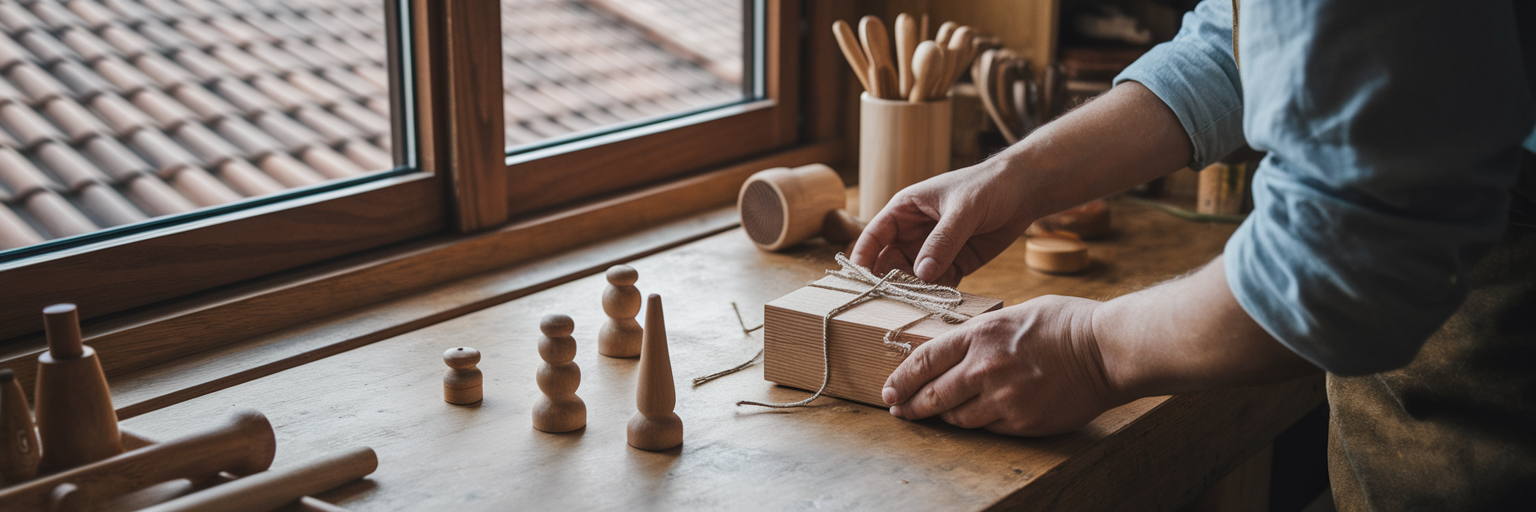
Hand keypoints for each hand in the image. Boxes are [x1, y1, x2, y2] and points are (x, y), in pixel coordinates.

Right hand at [850, 164, 1034, 285]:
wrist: (1025, 190)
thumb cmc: (988, 186)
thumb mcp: (963, 210)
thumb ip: (943, 241)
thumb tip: (921, 274)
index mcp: (905, 209)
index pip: (874, 236)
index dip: (863, 257)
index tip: (859, 281)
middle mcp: (914, 232)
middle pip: (890, 262)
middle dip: (889, 281)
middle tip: (891, 302)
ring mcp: (933, 250)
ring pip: (913, 277)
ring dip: (914, 291)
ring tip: (917, 305)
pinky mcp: (955, 263)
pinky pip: (939, 284)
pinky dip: (938, 295)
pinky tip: (941, 303)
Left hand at [882, 295, 1123, 435]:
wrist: (1107, 350)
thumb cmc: (1066, 324)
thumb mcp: (1013, 314)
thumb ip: (980, 334)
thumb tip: (953, 349)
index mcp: (980, 334)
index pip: (924, 360)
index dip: (900, 378)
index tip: (889, 389)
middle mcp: (985, 367)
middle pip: (932, 395)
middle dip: (910, 406)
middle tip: (899, 411)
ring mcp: (1004, 398)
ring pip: (956, 418)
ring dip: (942, 418)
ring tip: (935, 416)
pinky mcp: (1022, 422)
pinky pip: (987, 429)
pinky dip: (977, 424)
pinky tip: (973, 420)